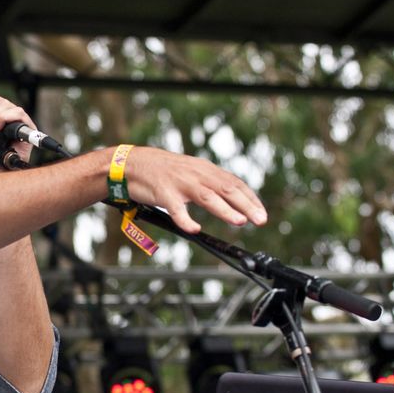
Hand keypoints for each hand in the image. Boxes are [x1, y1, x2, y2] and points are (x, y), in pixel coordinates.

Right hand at [123, 147, 267, 231]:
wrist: (132, 163)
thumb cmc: (162, 172)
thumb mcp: (190, 172)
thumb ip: (208, 183)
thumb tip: (230, 197)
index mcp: (204, 170)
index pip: (234, 183)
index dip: (250, 198)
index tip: (261, 213)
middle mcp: (196, 174)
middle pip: (227, 189)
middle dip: (246, 205)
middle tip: (261, 219)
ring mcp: (180, 183)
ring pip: (207, 196)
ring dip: (225, 209)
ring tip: (239, 221)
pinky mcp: (163, 193)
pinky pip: (176, 209)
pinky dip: (186, 220)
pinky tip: (194, 229)